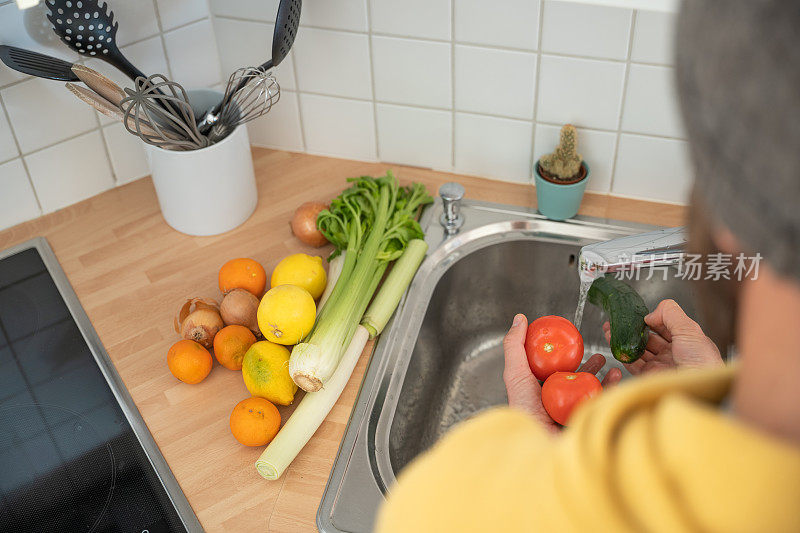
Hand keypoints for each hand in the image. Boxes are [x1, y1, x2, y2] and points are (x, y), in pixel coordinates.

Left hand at [503, 314, 621, 432]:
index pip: (552, 369)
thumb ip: (515, 345)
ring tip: (608, 362)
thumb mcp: (515, 372)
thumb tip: (519, 318)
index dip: (561, 354)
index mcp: (538, 391)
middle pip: (574, 379)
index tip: (571, 340)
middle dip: (587, 365)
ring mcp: (570, 412)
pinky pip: (601, 402)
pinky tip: (616, 376)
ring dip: (601, 375)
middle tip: (596, 353)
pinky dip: (611, 387)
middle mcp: (555, 402)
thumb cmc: (524, 409)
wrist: (538, 443)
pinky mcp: (585, 421)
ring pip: (589, 389)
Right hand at [603, 299, 723, 374]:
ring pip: (638, 349)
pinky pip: (632, 363)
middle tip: (621, 320)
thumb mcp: (690, 329)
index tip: (641, 314)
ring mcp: (660, 366)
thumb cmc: (701, 363)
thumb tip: (650, 314)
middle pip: (649, 338)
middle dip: (634, 329)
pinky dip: (622, 353)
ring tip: (610, 329)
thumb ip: (670, 313)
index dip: (653, 319)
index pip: (666, 327)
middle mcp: (673, 355)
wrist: (697, 391)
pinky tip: (614, 343)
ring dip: (624, 339)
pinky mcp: (649, 376)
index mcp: (686, 343)